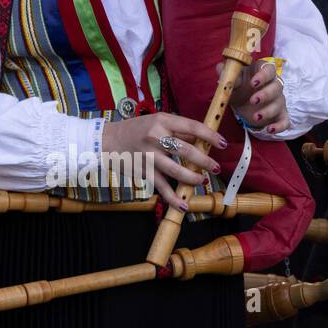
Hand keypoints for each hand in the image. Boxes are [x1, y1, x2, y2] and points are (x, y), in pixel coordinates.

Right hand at [101, 112, 227, 211]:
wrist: (106, 141)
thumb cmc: (134, 129)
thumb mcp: (155, 121)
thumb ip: (178, 130)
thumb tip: (201, 139)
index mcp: (162, 121)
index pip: (192, 127)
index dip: (210, 136)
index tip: (222, 143)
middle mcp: (155, 137)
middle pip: (187, 150)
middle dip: (205, 161)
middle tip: (215, 167)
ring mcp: (149, 156)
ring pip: (177, 170)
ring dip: (193, 178)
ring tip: (202, 181)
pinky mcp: (144, 171)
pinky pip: (162, 186)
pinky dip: (173, 198)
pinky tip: (183, 205)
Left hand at [228, 60, 289, 133]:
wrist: (242, 104)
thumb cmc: (238, 87)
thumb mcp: (231, 81)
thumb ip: (226, 73)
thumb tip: (221, 68)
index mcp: (262, 73)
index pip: (269, 69)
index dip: (263, 75)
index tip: (253, 83)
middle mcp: (273, 85)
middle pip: (277, 86)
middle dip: (266, 94)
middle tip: (253, 101)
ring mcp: (278, 100)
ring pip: (280, 103)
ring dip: (269, 111)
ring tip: (255, 117)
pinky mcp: (280, 115)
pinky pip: (284, 120)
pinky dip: (279, 126)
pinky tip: (270, 129)